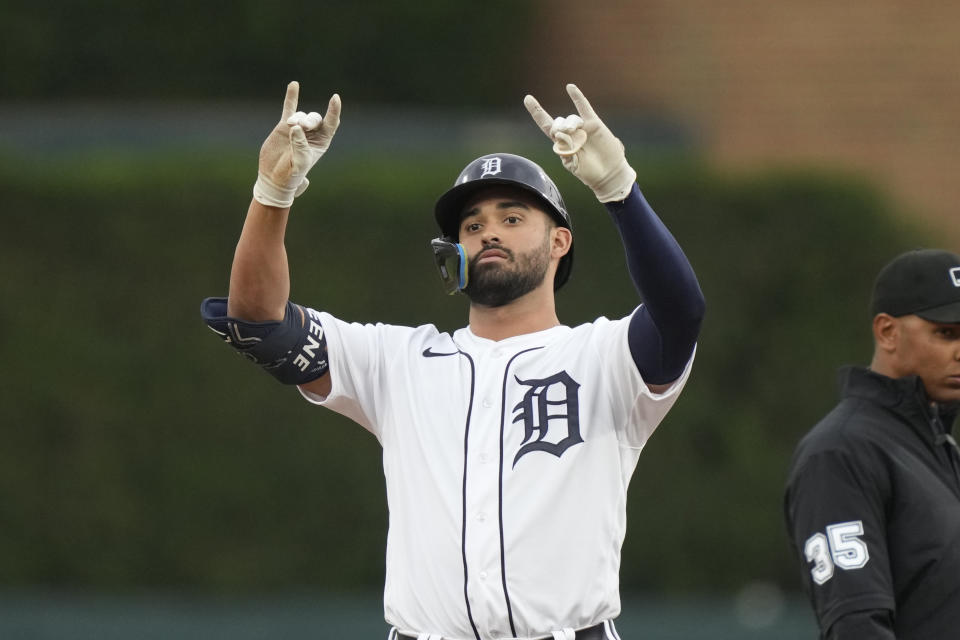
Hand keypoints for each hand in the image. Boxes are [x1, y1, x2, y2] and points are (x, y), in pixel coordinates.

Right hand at [253, 81, 340, 207]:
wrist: (274, 177)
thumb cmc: (291, 174)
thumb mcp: (299, 162)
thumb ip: (299, 144)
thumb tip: (296, 127)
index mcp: (321, 143)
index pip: (331, 123)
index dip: (334, 111)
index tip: (335, 98)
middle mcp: (312, 134)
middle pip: (315, 119)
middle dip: (309, 120)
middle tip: (299, 126)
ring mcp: (298, 129)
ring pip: (301, 115)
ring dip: (297, 118)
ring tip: (290, 125)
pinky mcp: (284, 127)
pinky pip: (289, 108)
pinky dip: (292, 97)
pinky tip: (294, 84)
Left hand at [524, 84, 635, 202]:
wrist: (608, 173)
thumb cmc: (589, 172)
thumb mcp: (572, 165)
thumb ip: (564, 151)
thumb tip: (559, 135)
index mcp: (562, 143)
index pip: (546, 125)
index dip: (537, 112)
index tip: (528, 98)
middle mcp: (570, 133)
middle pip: (557, 122)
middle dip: (558, 127)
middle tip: (566, 135)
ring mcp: (582, 128)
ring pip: (570, 118)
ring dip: (570, 123)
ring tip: (574, 131)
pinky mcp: (594, 124)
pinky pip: (584, 107)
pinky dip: (577, 97)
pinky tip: (570, 87)